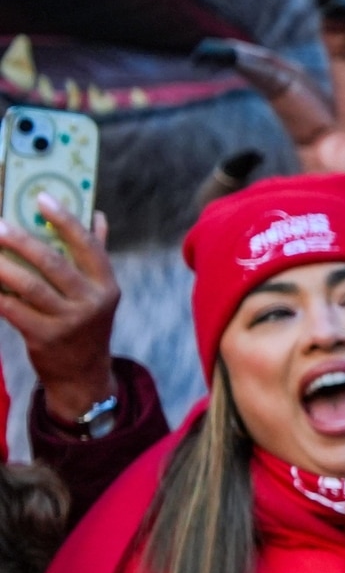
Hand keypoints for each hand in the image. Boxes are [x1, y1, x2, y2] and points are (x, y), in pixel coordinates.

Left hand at [0, 197, 118, 421]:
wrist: (83, 375)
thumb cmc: (87, 324)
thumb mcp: (99, 292)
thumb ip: (96, 255)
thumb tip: (97, 216)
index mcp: (106, 285)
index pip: (88, 245)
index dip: (65, 220)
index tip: (42, 197)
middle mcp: (91, 302)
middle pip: (53, 264)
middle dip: (21, 240)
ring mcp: (67, 322)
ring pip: (28, 286)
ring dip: (1, 266)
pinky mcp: (43, 337)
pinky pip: (11, 308)